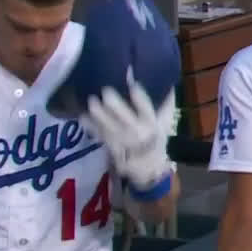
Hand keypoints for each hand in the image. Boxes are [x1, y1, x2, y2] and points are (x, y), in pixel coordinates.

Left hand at [85, 74, 174, 191]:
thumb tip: (168, 83)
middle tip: (105, 91)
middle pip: (126, 119)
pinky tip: (83, 117)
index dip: (140, 98)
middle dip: (115, 105)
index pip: (147, 110)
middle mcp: (138, 133)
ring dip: (99, 115)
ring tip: (91, 102)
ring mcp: (123, 142)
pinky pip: (100, 136)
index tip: (133, 84)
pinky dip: (91, 127)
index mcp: (152, 124)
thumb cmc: (156, 139)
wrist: (149, 168)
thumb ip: (166, 104)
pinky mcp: (111, 148)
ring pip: (110, 127)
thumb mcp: (165, 123)